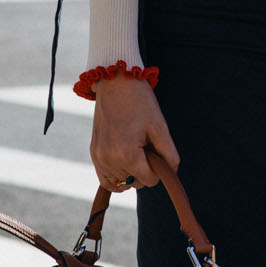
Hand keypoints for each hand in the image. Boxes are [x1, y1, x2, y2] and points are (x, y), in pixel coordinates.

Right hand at [90, 76, 178, 192]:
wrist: (116, 83)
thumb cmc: (141, 103)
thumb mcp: (160, 128)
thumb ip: (169, 156)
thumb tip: (172, 174)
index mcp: (127, 154)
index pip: (149, 180)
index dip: (158, 169)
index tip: (156, 151)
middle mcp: (109, 159)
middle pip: (136, 182)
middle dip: (144, 169)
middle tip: (145, 146)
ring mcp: (99, 157)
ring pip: (121, 183)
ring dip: (131, 173)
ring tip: (135, 150)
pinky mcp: (93, 153)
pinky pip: (105, 179)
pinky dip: (116, 178)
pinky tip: (125, 166)